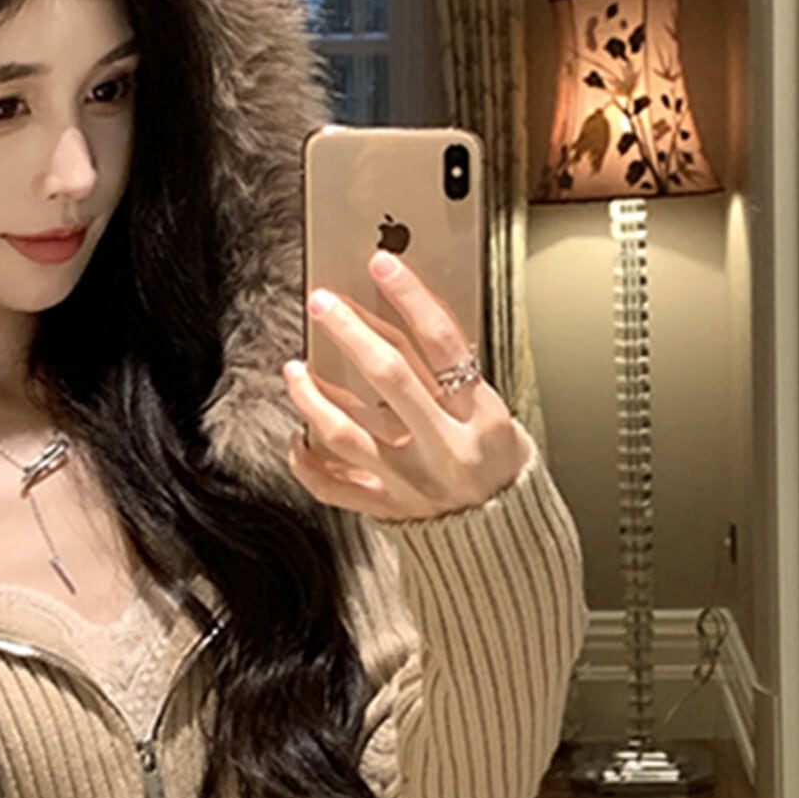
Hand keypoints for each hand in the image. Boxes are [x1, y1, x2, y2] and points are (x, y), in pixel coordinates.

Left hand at [283, 247, 529, 520]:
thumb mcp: (490, 412)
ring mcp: (411, 482)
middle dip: (349, 331)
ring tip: (295, 369)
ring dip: (312, 395)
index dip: (410, 298)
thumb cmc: (495, 462)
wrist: (503, 533)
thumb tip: (396, 318)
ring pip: (345, 432)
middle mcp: (444, 449)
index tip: (382, 264)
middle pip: (388, 377)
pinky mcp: (387, 509)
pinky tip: (297, 436)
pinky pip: (333, 486)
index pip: (442, 344)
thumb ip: (451, 374)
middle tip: (322, 303)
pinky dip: (306, 461)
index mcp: (479, 418)